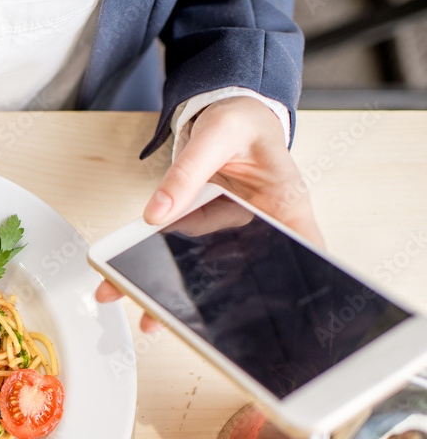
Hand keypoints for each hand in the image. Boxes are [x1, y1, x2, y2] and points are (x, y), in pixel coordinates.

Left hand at [95, 96, 324, 332]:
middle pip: (249, 273)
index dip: (299, 287)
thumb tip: (158, 210)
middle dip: (216, 304)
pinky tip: (134, 287)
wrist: (223, 111)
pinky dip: (158, 269)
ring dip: (177, 293)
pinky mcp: (205, 230)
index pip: (305, 251)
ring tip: (149, 314)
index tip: (277, 313)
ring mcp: (232, 231)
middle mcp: (262, 225)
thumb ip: (188, 171)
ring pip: (209, 270)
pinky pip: (182, 253)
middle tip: (189, 326)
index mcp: (285, 203)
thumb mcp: (216, 135)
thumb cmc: (239, 119)